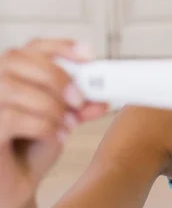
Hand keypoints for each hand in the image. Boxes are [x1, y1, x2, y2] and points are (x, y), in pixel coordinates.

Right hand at [0, 39, 108, 207]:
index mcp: (14, 73)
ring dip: (49, 105)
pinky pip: (10, 117)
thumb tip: (102, 98)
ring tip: (67, 124)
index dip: (61, 46)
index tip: (89, 57)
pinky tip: (55, 137)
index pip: (33, 46)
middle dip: (56, 78)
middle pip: (19, 59)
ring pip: (12, 87)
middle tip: (79, 100)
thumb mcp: (64, 119)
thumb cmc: (34, 147)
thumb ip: (81, 105)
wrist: (16, 184)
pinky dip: (41, 125)